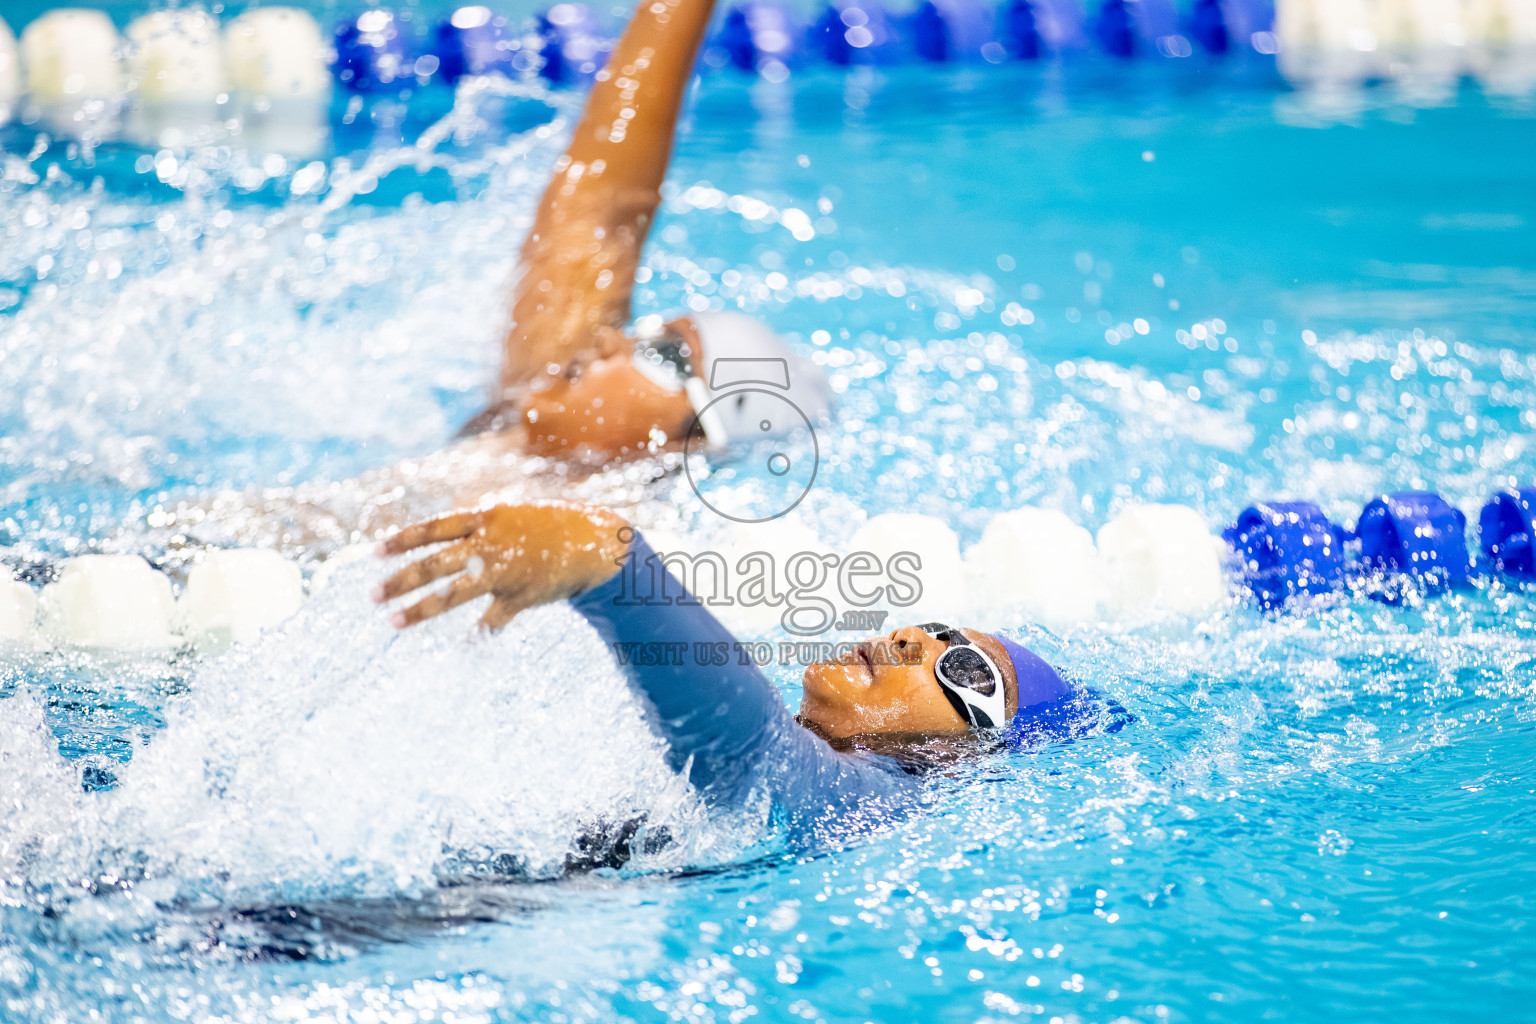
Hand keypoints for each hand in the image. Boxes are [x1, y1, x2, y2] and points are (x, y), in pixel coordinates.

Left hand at [372, 502, 631, 630]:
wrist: (595, 542)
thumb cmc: (548, 527)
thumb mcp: (509, 517)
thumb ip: (476, 530)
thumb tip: (439, 542)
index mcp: (485, 519)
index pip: (433, 528)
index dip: (402, 540)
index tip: (374, 554)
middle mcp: (489, 544)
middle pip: (434, 564)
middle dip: (400, 580)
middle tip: (371, 596)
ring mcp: (504, 572)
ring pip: (453, 594)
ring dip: (420, 610)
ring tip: (393, 622)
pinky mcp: (520, 597)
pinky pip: (491, 620)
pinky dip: (478, 633)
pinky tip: (464, 646)